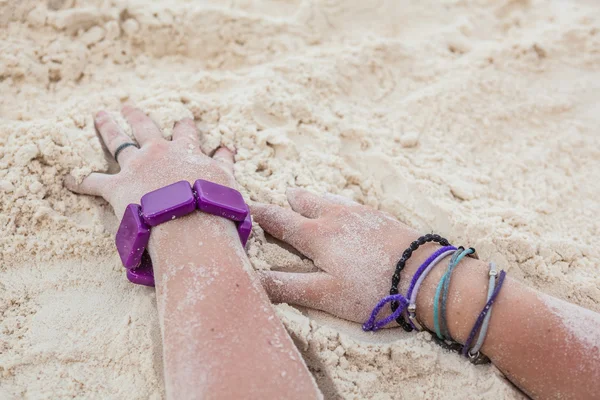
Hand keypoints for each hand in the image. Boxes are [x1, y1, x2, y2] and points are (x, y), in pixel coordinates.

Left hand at [65, 106, 235, 218]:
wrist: (190, 222)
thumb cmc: (213, 204)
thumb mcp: (226, 181)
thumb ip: (225, 164)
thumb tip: (228, 149)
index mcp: (185, 151)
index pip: (185, 133)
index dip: (183, 126)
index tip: (183, 119)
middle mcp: (158, 152)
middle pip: (144, 128)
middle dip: (136, 116)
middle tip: (128, 106)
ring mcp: (136, 167)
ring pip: (117, 142)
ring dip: (108, 128)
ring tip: (100, 116)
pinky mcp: (117, 187)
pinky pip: (93, 181)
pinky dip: (80, 180)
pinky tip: (68, 178)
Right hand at [252, 189, 425, 324]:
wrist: (424, 273)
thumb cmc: (371, 288)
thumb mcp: (325, 295)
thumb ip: (287, 287)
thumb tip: (252, 281)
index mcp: (315, 236)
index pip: (279, 221)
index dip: (260, 215)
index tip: (246, 207)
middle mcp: (334, 218)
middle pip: (305, 203)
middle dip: (289, 201)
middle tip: (282, 196)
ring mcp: (358, 214)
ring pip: (328, 200)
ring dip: (313, 199)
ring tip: (304, 196)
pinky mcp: (379, 217)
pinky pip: (350, 204)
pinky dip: (338, 203)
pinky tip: (344, 207)